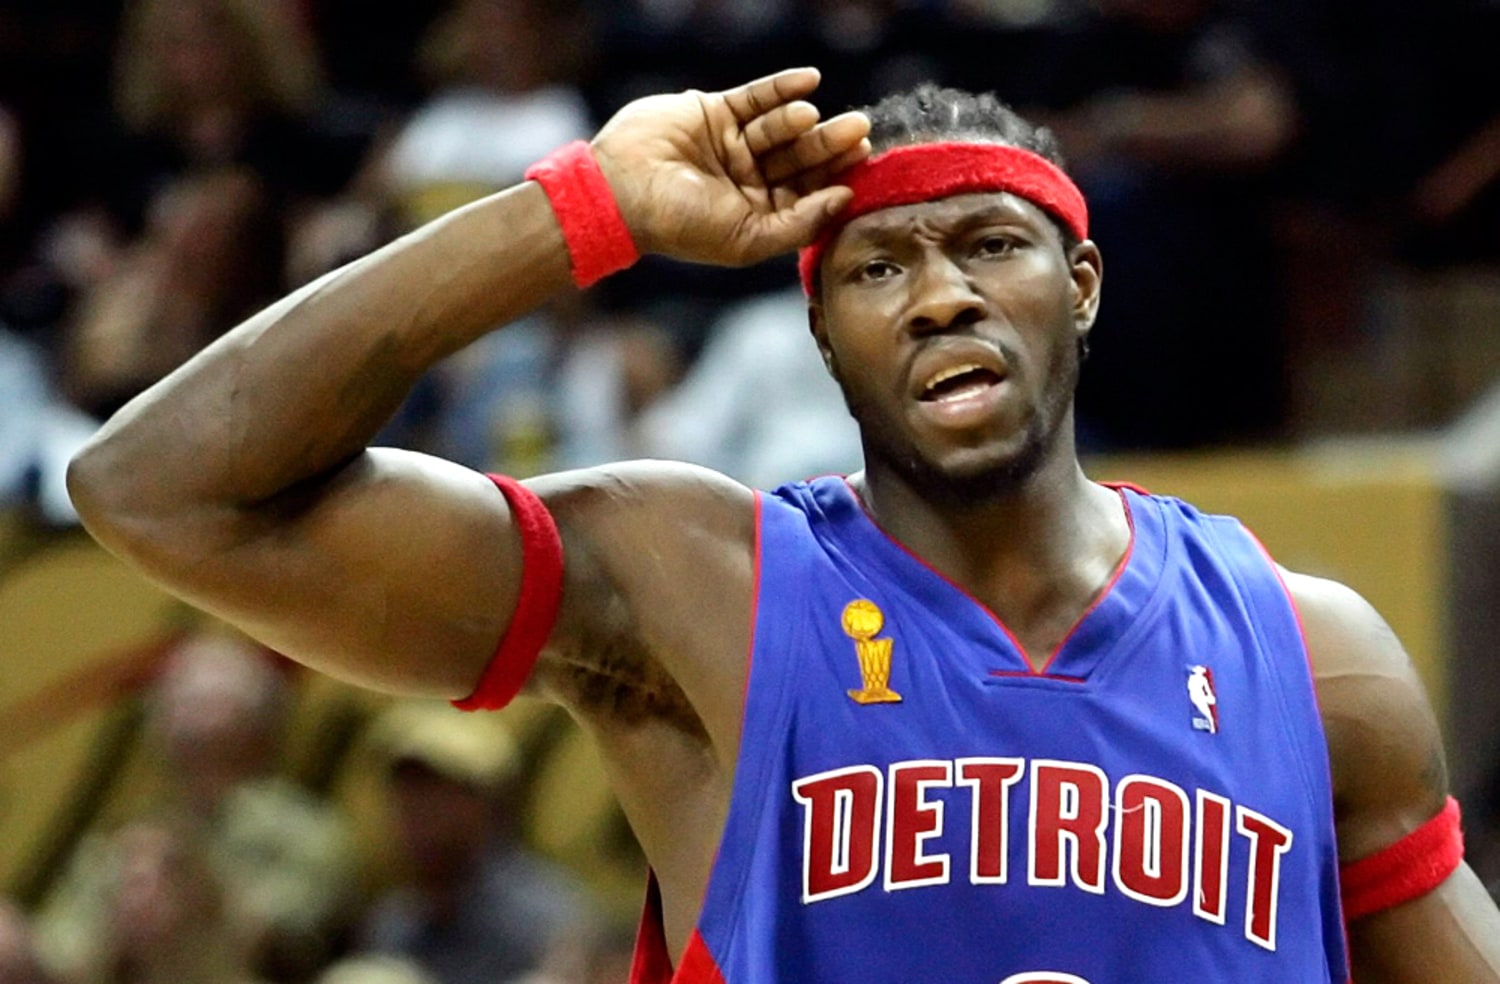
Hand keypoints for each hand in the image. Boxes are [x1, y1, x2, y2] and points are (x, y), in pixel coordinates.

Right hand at [591, 68, 870, 266]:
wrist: (620, 191)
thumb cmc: (681, 225)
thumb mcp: (748, 238)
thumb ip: (799, 225)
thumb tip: (845, 199)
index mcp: (760, 214)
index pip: (809, 193)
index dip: (836, 178)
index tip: (862, 163)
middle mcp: (750, 180)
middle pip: (801, 158)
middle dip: (829, 144)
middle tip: (857, 129)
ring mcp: (734, 144)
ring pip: (781, 127)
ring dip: (800, 119)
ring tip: (810, 117)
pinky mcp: (716, 112)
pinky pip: (757, 97)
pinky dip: (783, 88)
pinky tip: (808, 81)